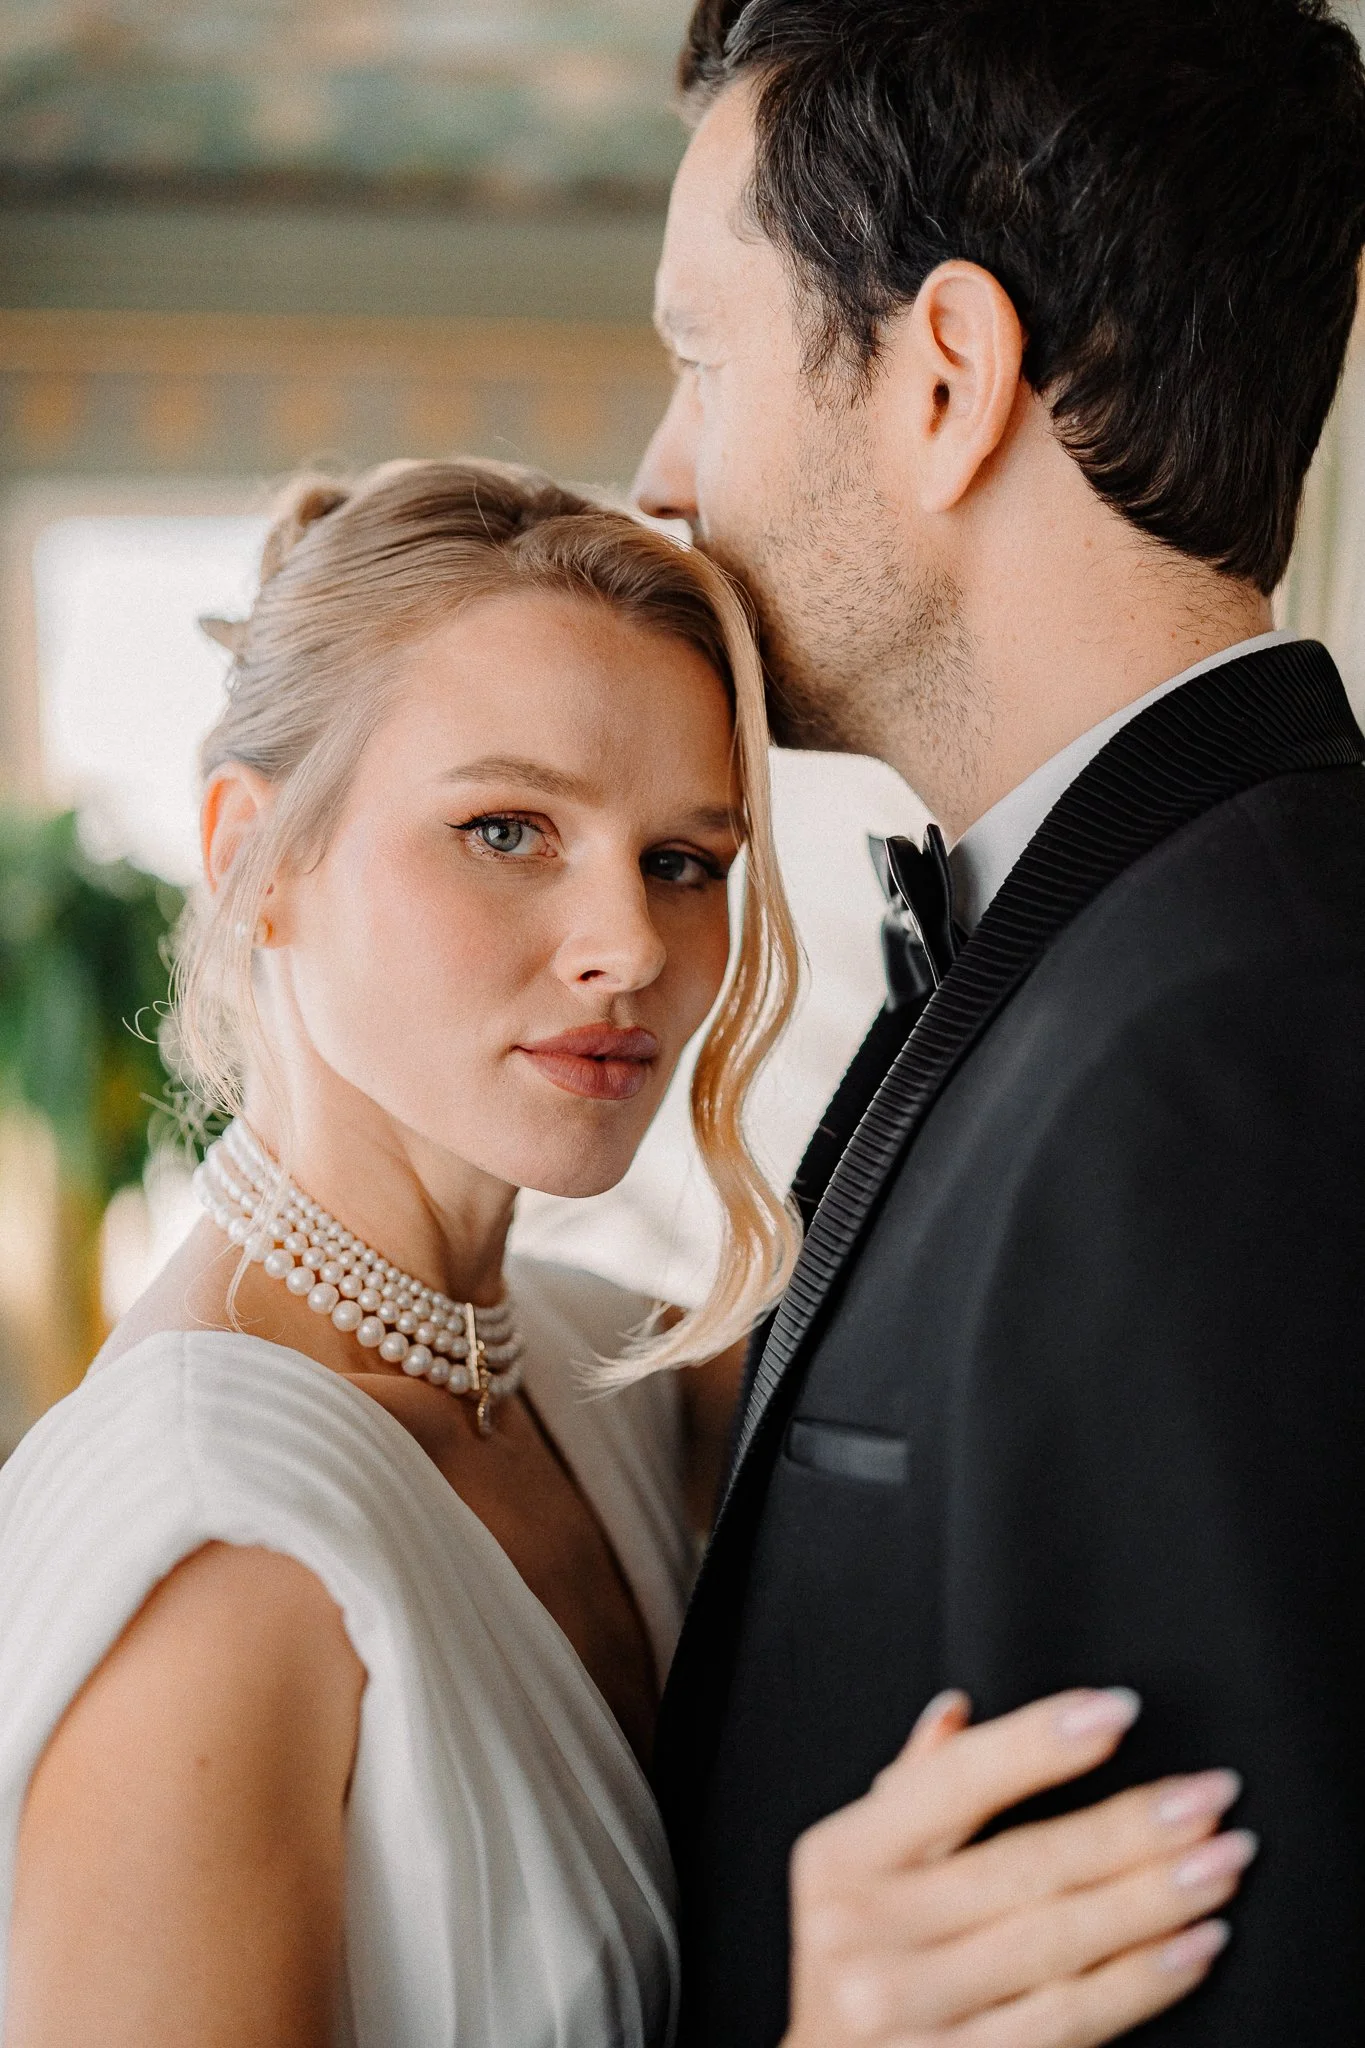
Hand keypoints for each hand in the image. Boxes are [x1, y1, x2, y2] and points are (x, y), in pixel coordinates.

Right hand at [784, 1688, 1254, 2046]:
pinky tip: (1195, 1944)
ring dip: (1158, 1898)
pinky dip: (1145, 1979)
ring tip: (1223, 1860)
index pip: (954, 1782)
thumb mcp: (854, 1862)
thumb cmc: (856, 1951)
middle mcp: (869, 1931)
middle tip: (1210, 1795)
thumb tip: (958, 1713)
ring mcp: (914, 2008)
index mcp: (843, 1857)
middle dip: (1133, 1826)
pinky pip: (1074, 2019)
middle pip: (1027, 1865)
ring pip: (1063, 1941)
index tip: (1117, 1710)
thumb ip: (912, 1788)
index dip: (1038, 1742)